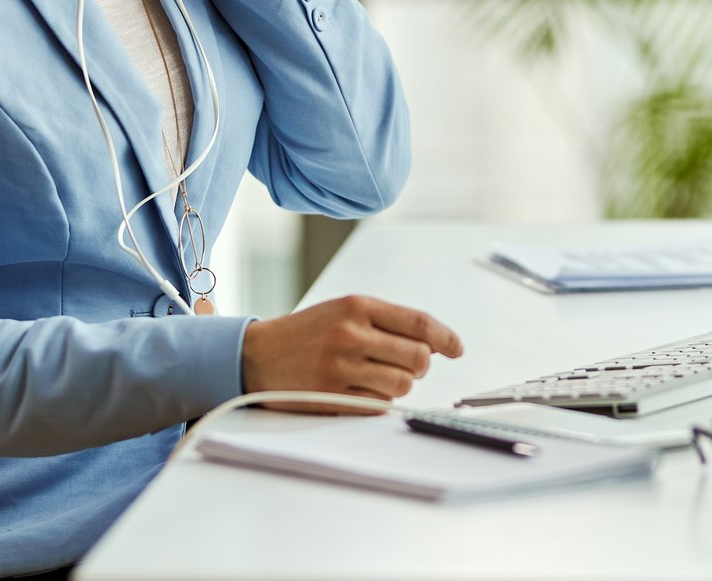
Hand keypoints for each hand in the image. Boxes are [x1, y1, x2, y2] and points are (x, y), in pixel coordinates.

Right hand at [240, 295, 464, 413]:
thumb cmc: (306, 333)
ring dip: (399, 385)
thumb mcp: (342, 311)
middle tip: (407, 366)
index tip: (456, 348)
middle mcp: (351, 333)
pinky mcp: (332, 394)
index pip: (419, 323)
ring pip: (402, 384)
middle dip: (420, 365)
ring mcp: (341, 366)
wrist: (255, 355)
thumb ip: (385, 321)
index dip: (446, 338)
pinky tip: (360, 390)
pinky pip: (378, 405)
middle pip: (418, 357)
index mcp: (357, 306)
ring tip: (378, 377)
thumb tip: (434, 343)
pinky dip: (378, 401)